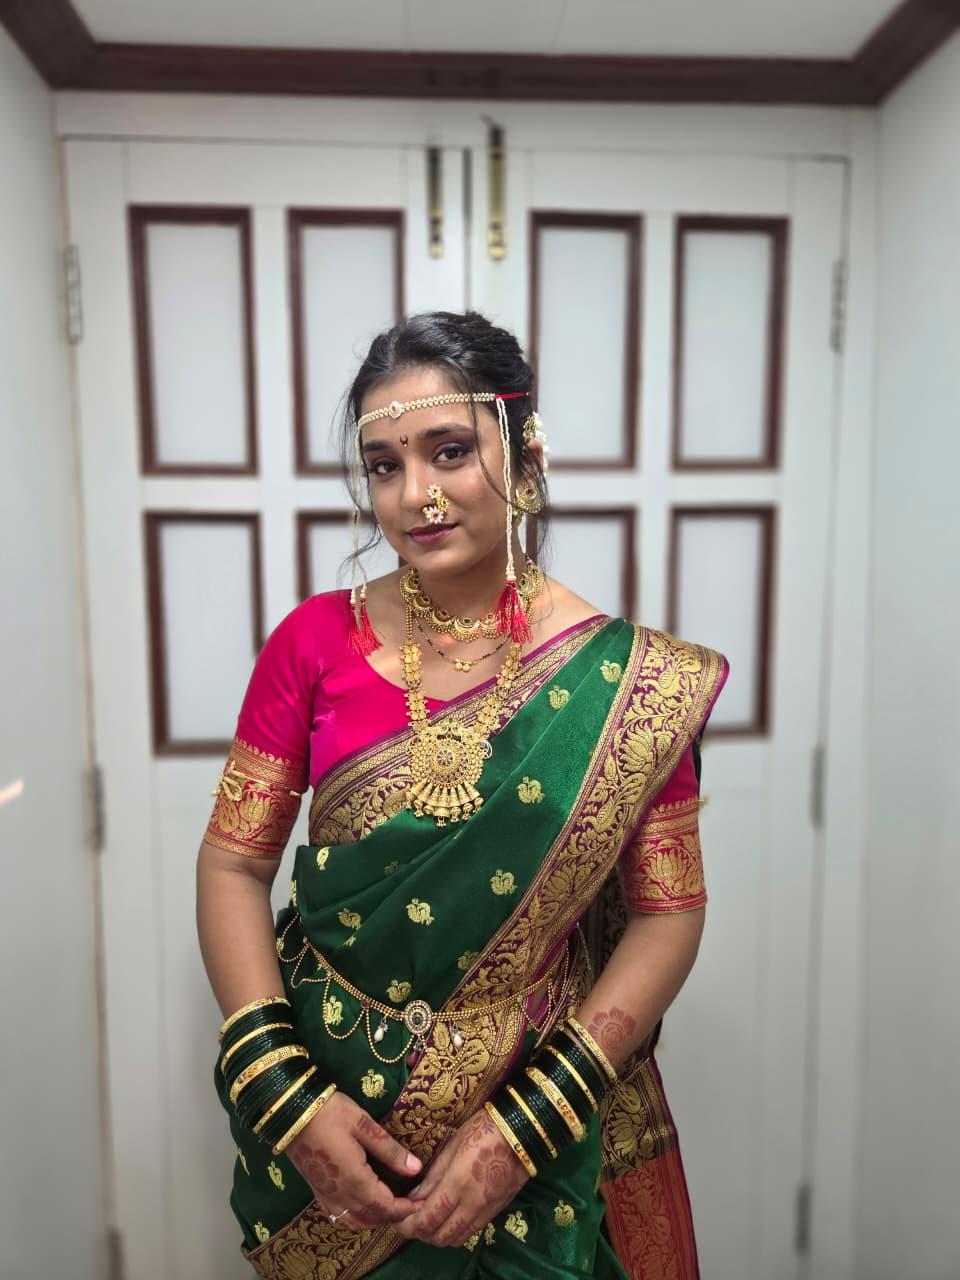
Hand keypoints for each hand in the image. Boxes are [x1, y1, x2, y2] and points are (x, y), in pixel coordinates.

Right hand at [285, 1091, 422, 1229]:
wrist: (290, 1113)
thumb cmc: (330, 1114)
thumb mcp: (363, 1125)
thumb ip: (390, 1150)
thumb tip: (416, 1169)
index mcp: (355, 1180)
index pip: (385, 1206)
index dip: (405, 1208)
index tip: (422, 1203)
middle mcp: (340, 1195)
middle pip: (372, 1217)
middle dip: (394, 1216)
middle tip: (412, 1205)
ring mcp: (326, 1196)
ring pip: (355, 1221)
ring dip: (376, 1220)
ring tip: (392, 1208)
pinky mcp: (316, 1191)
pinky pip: (339, 1217)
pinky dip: (357, 1219)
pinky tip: (363, 1208)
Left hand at [392, 1107, 529, 1247]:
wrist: (523, 1132)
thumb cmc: (483, 1130)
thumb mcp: (453, 1146)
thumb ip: (433, 1177)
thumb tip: (413, 1197)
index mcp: (457, 1184)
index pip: (426, 1219)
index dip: (407, 1225)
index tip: (395, 1219)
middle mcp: (472, 1204)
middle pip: (439, 1236)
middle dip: (419, 1233)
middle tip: (409, 1219)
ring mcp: (486, 1211)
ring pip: (456, 1239)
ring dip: (437, 1235)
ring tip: (427, 1219)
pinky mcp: (496, 1212)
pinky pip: (470, 1232)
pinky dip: (455, 1232)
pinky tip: (448, 1217)